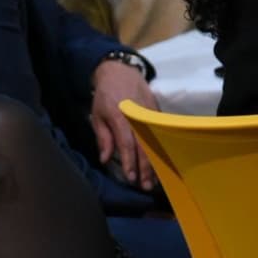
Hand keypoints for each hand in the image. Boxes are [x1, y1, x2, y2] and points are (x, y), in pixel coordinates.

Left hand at [92, 60, 155, 190]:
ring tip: (154, 180)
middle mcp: (137, 116)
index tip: (131, 177)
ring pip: (155, 142)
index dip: (129, 162)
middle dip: (145, 168)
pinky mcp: (157, 112)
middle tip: (145, 186)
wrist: (121, 72)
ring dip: (155, 162)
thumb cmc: (105, 96)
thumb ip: (103, 137)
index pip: (127, 144)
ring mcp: (150, 113)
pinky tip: (161, 162)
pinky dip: (160, 149)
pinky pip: (160, 134)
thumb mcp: (97, 115)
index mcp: (120, 116)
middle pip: (144, 146)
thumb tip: (105, 159)